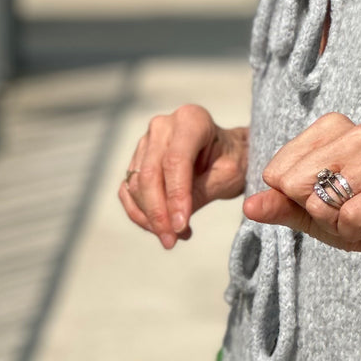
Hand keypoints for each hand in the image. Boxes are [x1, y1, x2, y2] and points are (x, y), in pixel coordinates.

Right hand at [119, 105, 248, 248]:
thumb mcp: (227, 176)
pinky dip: (139, 214)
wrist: (227, 153)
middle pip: (150, 174)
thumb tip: (174, 222)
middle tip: (171, 240)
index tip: (180, 227)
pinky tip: (160, 228)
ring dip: (150, 217)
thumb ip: (200, 193)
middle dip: (158, 213)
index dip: (175, 197)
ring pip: (135, 185)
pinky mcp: (137, 159)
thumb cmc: (233, 160)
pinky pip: (128, 190)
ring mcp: (146, 141)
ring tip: (175, 236)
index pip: (175, 161)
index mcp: (191, 120)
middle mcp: (163, 126)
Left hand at [243, 113, 360, 273]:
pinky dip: (354, 231)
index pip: (277, 171)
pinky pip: (348, 216)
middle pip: (296, 184)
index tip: (327, 200)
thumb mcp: (311, 213)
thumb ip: (279, 206)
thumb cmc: (360, 217)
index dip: (297, 198)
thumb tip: (248, 205)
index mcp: (332, 127)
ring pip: (322, 201)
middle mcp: (357, 133)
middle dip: (316, 212)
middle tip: (345, 211)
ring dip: (337, 223)